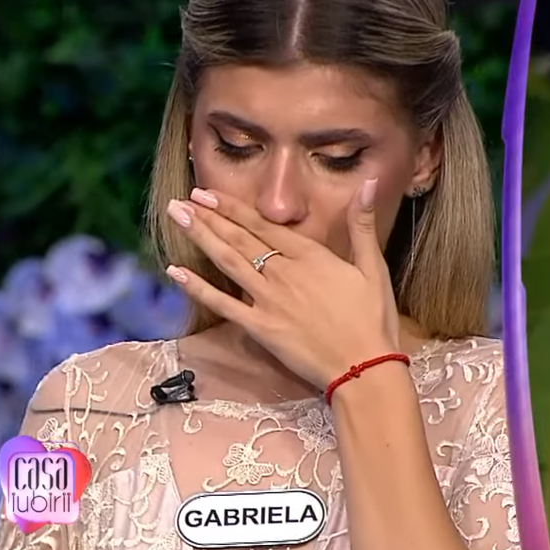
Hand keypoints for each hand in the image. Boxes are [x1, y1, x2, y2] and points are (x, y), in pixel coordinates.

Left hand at [163, 179, 401, 389]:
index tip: (207, 193)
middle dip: (208, 217)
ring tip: (176, 218)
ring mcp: (267, 300)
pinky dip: (198, 288)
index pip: (262, 225)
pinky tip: (175, 273)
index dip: (232, 207)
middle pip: (238, 239)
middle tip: (181, 201)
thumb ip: (363, 224)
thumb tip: (368, 182)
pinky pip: (222, 305)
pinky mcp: (259, 327)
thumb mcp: (374, 267)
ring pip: (227, 262)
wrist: (362, 366)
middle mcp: (282, 272)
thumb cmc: (372, 319)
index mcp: (309, 256)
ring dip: (200, 238)